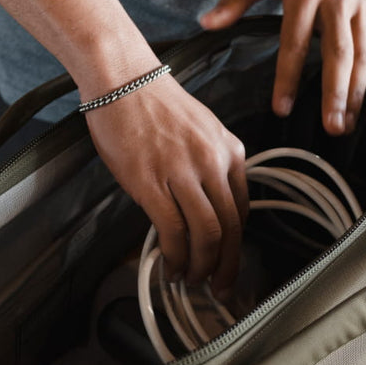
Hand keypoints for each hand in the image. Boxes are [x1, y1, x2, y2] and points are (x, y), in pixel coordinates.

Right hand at [82, 73, 249, 299]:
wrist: (123, 78)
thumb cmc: (152, 102)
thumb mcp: (198, 130)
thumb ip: (207, 165)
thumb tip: (202, 205)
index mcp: (229, 150)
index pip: (242, 209)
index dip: (236, 244)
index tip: (229, 260)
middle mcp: (213, 162)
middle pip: (231, 228)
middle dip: (228, 265)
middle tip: (221, 286)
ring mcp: (184, 172)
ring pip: (207, 235)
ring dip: (201, 266)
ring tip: (190, 278)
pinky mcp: (152, 182)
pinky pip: (173, 230)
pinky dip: (175, 256)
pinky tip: (169, 265)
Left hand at [199, 0, 365, 135]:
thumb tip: (208, 23)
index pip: (295, 41)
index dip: (288, 76)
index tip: (282, 107)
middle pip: (338, 54)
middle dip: (335, 93)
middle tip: (332, 126)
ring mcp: (360, 4)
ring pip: (361, 54)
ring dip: (356, 91)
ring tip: (348, 122)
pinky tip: (360, 98)